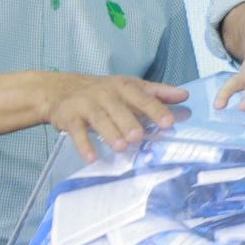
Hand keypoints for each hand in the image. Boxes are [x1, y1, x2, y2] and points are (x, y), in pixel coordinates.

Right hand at [45, 73, 186, 161]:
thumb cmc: (104, 92)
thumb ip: (156, 93)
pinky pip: (76, 132)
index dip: (155, 109)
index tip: (168, 122)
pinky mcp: (69, 118)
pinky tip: (92, 158)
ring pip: (99, 119)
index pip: (141, 97)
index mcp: (123, 86)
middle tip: (138, 137)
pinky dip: (83, 145)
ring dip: (110, 133)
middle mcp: (105, 93)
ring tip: (121, 147)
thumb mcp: (129, 87)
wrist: (61, 89)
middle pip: (118, 108)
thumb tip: (184, 96)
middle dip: (128, 122)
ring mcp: (86, 105)